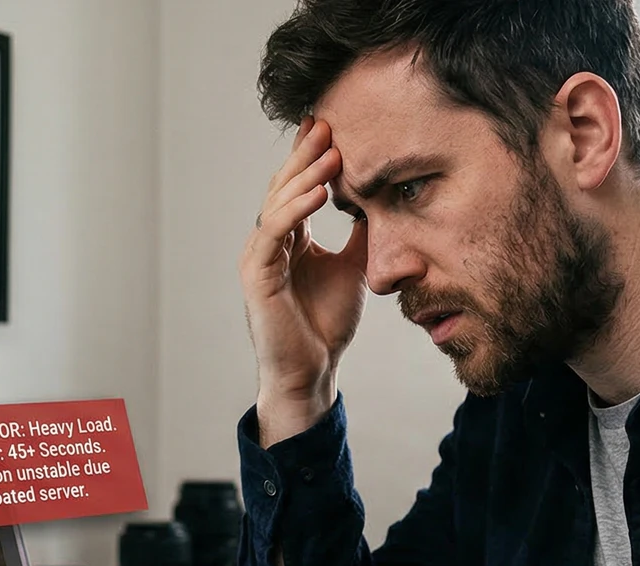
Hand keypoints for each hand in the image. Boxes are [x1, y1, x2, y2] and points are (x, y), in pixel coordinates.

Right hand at [241, 118, 369, 445]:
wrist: (313, 370)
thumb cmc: (327, 324)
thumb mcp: (355, 266)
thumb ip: (362, 233)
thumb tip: (383, 198)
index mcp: (289, 238)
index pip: (297, 186)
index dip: (310, 156)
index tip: (332, 125)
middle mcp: (269, 241)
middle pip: (284, 185)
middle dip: (306, 153)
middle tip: (328, 122)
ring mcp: (259, 256)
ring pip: (277, 201)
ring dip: (304, 174)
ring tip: (331, 151)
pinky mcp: (257, 274)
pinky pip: (274, 231)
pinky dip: (295, 208)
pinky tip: (319, 190)